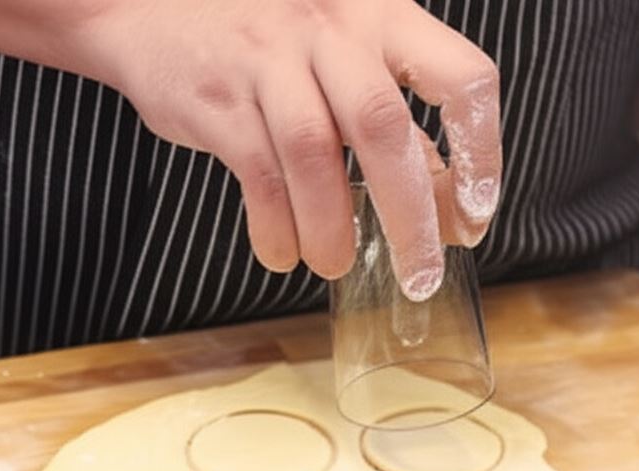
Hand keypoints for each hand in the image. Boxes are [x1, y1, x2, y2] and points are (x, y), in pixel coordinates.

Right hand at [87, 0, 500, 300]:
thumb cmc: (270, 36)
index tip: (475, 212)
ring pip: (314, 155)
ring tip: (336, 266)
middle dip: (410, 218)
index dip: (482, 152)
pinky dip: (276, 227)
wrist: (156, 6)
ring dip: (332, 229)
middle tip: (420, 276)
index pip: (462, 78)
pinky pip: (257, 174)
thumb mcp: (346, 54)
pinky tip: (285, 252)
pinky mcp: (220, 98)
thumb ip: (392, 120)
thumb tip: (441, 199)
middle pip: (383, 127)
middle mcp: (332, 29)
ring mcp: (270, 59)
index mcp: (383, 16)